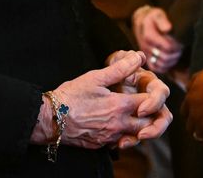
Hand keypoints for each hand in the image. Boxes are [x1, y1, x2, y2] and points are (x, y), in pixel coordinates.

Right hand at [41, 51, 170, 149]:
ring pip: (136, 136)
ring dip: (140, 126)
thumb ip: (121, 68)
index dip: (153, 95)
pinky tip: (119, 125)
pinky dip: (125, 135)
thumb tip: (139, 56)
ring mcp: (110, 137)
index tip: (149, 89)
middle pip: (148, 123)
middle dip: (152, 114)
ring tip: (135, 114)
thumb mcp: (96, 77)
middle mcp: (118, 124)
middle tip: (148, 105)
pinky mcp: (101, 145)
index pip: (150, 102)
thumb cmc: (71, 96)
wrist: (49, 119)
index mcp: (119, 106)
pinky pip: (121, 142)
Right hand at [132, 6, 183, 72]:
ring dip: (172, 60)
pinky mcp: (147, 59)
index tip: (181, 41)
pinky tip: (170, 59)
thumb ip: (162, 21)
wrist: (141, 23)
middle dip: (176, 53)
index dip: (177, 45)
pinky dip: (165, 66)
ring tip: (177, 52)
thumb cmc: (152, 18)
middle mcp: (146, 47)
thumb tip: (168, 29)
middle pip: (166, 57)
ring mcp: (146, 54)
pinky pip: (156, 68)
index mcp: (149, 36)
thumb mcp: (157, 14)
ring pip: (162, 64)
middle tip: (181, 47)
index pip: (168, 47)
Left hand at [183, 67, 202, 166]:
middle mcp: (193, 112)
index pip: (185, 111)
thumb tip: (189, 84)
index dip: (191, 114)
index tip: (196, 116)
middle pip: (190, 125)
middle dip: (196, 127)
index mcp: (191, 98)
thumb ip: (195, 80)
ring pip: (199, 135)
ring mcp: (202, 122)